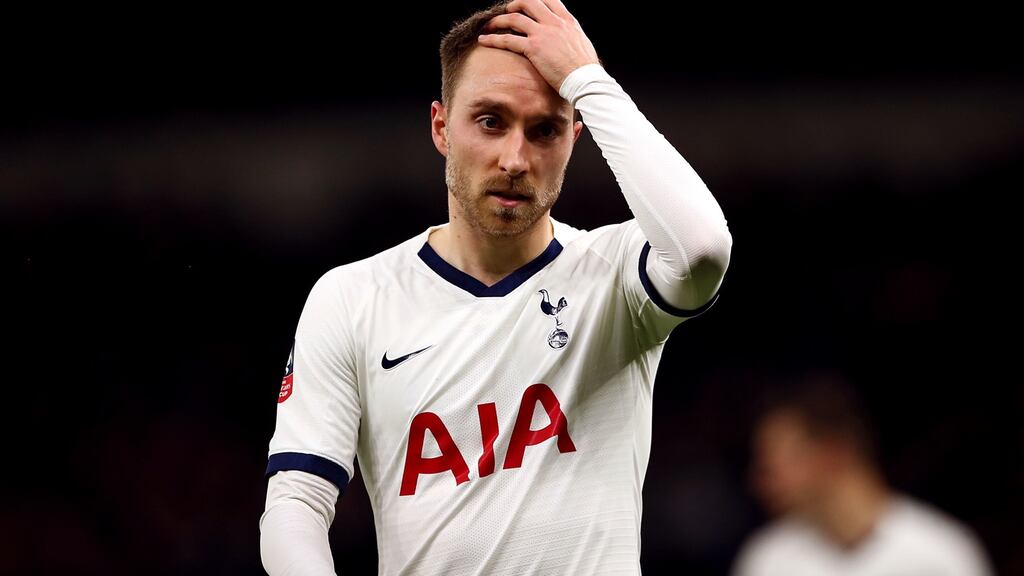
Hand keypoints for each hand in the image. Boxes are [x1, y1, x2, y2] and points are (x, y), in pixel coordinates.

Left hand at [478, 0, 600, 92]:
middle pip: (529, 2)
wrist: (585, 80)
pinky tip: (484, 40)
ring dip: (498, 20)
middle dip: (515, 4)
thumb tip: (566, 38)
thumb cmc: (585, 69)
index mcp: (567, 21)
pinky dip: (493, 39)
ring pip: (514, 18)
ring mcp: (543, 33)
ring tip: (489, 25)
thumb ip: (570, 36)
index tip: (526, 4)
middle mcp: (554, 22)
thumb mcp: (581, 43)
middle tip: (507, 11)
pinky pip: (508, 39)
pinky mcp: (534, 48)